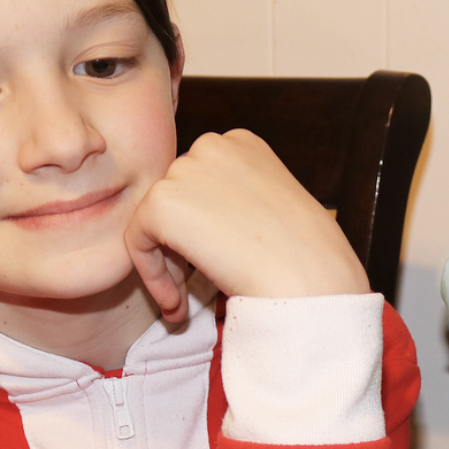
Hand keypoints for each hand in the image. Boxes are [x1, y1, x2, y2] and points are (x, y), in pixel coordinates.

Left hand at [126, 130, 368, 321]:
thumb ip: (237, 204)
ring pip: (153, 222)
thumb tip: (204, 226)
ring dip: (167, 266)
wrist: (310, 279)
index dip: (201, 229)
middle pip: (175, 199)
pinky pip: (137, 243)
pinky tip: (179, 304)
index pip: (201, 184)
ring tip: (186, 303)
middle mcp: (212, 146)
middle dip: (180, 247)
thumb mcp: (275, 211)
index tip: (214, 265)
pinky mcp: (162, 202)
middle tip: (192, 292)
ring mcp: (186, 170)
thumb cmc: (307, 257)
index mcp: (242, 144)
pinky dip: (152, 277)